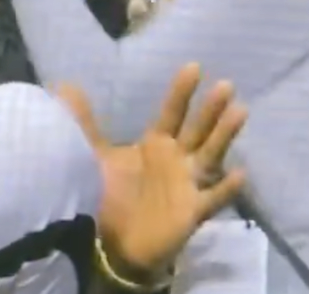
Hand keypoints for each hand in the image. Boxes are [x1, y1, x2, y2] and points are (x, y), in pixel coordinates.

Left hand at [57, 64, 246, 276]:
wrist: (104, 241)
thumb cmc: (102, 194)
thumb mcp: (89, 154)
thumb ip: (82, 123)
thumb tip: (67, 86)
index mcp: (155, 145)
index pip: (171, 113)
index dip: (181, 92)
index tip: (194, 66)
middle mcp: (175, 161)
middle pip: (197, 130)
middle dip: (211, 109)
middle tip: (226, 85)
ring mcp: (186, 185)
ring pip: (210, 156)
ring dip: (224, 135)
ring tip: (240, 111)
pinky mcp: (191, 212)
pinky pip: (213, 199)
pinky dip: (227, 188)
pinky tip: (241, 173)